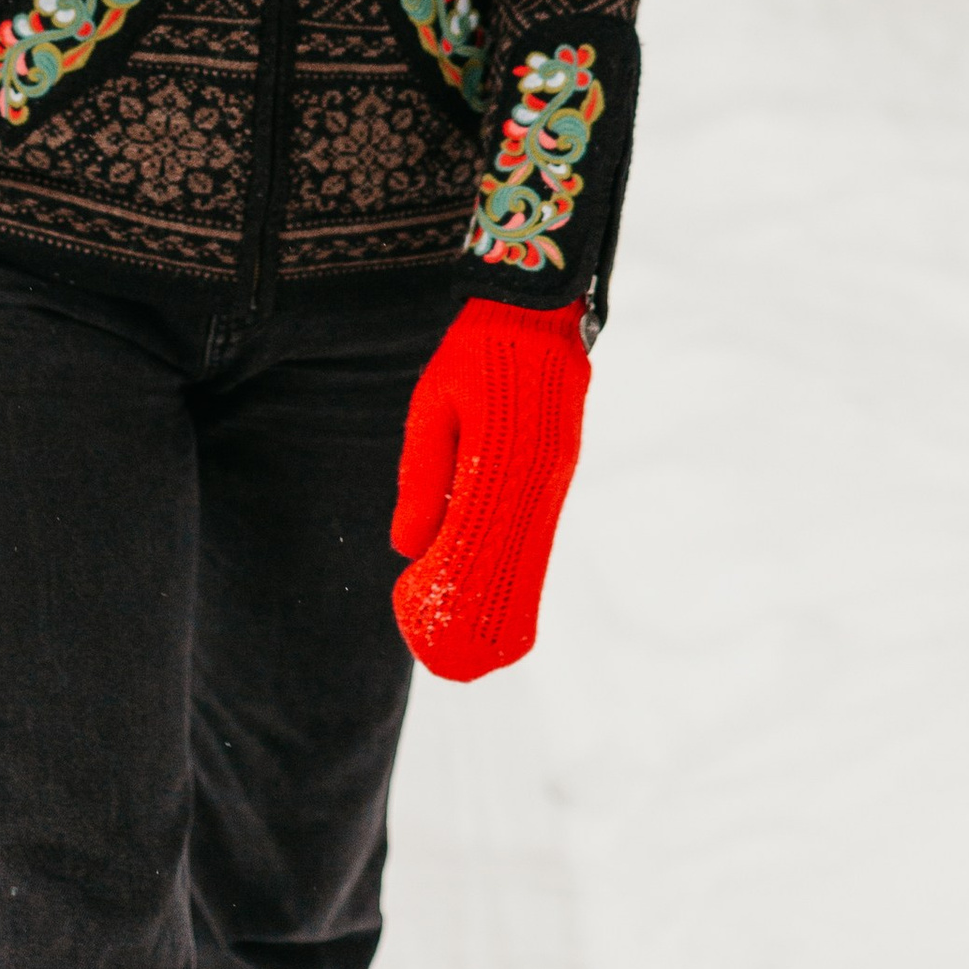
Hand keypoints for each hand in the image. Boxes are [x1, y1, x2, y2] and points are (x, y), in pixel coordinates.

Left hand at [390, 297, 589, 683]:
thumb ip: (423, 477)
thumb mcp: (435, 409)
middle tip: (452, 661)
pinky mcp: (562, 464)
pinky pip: (538, 530)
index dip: (458, 597)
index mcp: (509, 464)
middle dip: (485, 617)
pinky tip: (497, 592)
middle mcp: (543, 477)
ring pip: (530, 555)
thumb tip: (407, 547)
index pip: (482, 553)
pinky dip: (518, 565)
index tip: (430, 628)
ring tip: (472, 642)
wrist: (533, 308)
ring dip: (503, 598)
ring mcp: (558, 472)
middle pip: (515, 568)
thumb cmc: (473, 352)